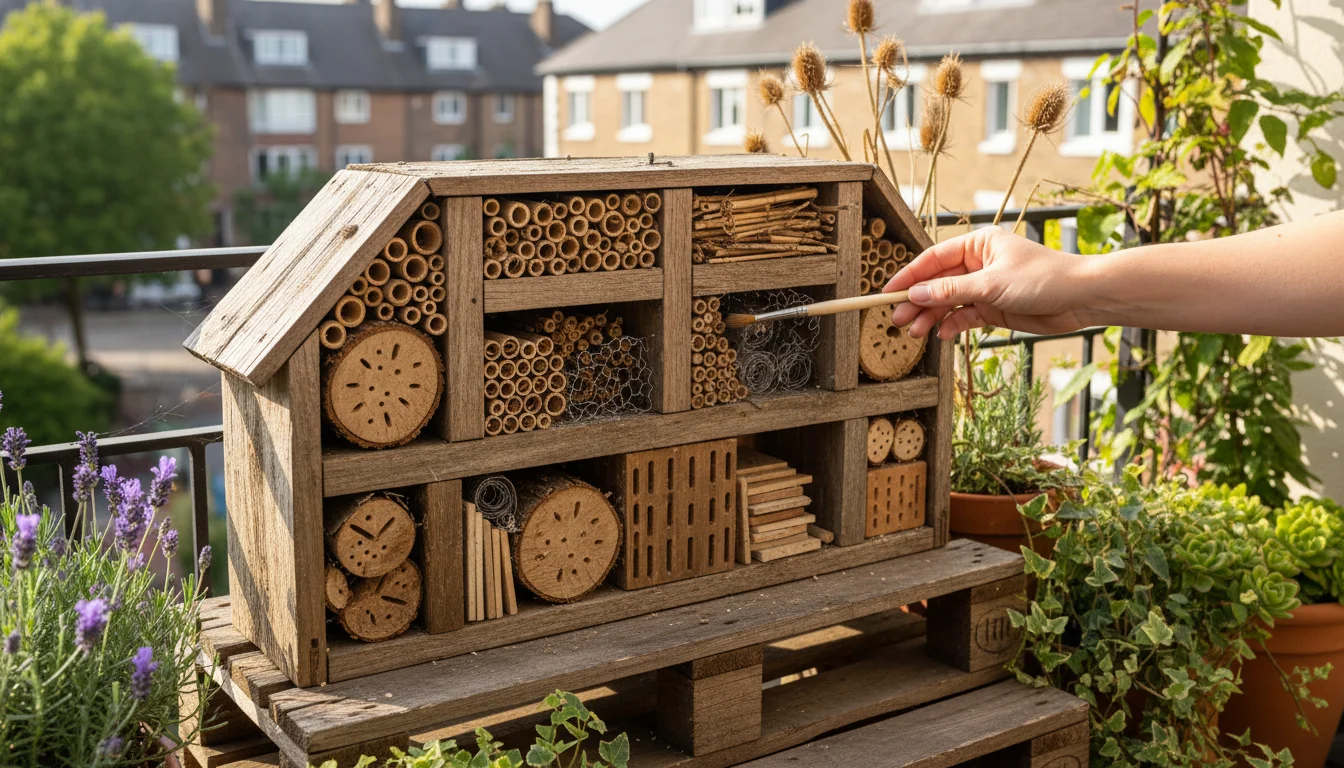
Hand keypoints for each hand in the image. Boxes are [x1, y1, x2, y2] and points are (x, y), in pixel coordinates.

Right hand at [884, 227, 1089, 338]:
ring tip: (914, 332)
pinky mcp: (994, 308)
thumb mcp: (991, 284)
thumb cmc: (1043, 279)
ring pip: (948, 302)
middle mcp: (978, 264)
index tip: (888, 292)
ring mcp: (985, 287)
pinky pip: (964, 316)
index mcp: (978, 245)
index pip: (933, 259)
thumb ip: (951, 291)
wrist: (1081, 299)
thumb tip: (916, 295)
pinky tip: (940, 335)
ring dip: (931, 316)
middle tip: (897, 319)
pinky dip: (951, 325)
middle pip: (937, 283)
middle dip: (917, 301)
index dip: (909, 276)